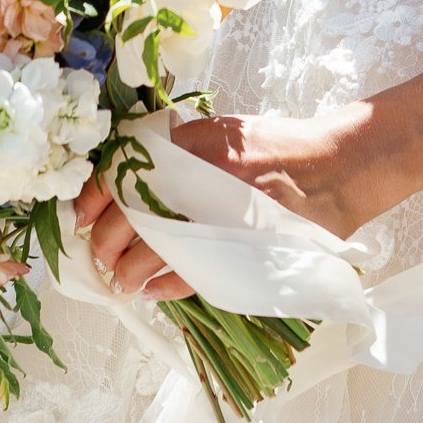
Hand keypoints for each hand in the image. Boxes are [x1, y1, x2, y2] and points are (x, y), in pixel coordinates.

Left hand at [73, 105, 384, 299]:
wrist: (341, 165)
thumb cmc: (281, 146)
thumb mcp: (226, 132)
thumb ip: (182, 150)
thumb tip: (130, 177)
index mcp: (197, 141)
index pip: (126, 166)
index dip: (96, 194)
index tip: (82, 214)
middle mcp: (205, 175)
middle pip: (134, 213)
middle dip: (107, 240)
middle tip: (97, 255)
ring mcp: (224, 216)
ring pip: (157, 250)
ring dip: (130, 271)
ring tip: (121, 281)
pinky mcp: (243, 250)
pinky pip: (192, 275)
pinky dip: (166, 287)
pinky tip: (153, 290)